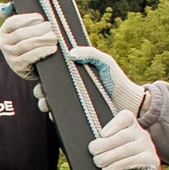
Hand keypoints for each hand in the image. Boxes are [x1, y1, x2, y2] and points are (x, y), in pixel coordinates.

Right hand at [0, 12, 59, 78]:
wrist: (28, 64)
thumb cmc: (28, 40)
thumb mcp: (21, 27)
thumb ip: (12, 13)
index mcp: (4, 31)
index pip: (12, 22)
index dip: (27, 19)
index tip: (40, 18)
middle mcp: (4, 43)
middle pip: (20, 34)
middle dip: (37, 29)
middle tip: (50, 27)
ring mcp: (10, 56)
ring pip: (25, 45)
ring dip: (42, 40)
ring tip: (54, 37)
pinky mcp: (18, 66)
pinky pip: (30, 57)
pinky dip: (42, 52)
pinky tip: (52, 48)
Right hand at [0, 13, 142, 113]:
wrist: (128, 101)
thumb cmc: (116, 79)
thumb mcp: (105, 62)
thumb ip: (91, 53)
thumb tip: (70, 52)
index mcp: (73, 74)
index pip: (52, 73)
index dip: (43, 74)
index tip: (40, 73)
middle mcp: (70, 88)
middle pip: (47, 89)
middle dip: (40, 90)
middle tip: (42, 91)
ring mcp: (72, 102)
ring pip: (50, 104)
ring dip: (44, 104)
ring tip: (47, 104)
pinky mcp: (76, 116)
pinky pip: (60, 117)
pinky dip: (54, 116)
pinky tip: (54, 114)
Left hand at [90, 111, 159, 169]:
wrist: (142, 167)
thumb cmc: (120, 151)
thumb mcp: (113, 140)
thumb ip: (104, 139)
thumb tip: (92, 145)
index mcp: (131, 123)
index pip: (125, 117)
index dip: (112, 125)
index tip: (102, 135)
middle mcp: (141, 133)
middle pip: (123, 136)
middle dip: (105, 144)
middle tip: (93, 152)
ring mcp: (148, 146)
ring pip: (128, 149)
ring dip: (109, 156)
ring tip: (98, 162)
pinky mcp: (151, 159)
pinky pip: (134, 161)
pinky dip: (118, 165)